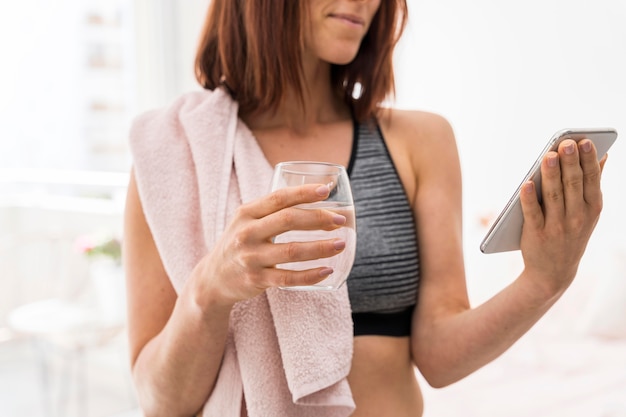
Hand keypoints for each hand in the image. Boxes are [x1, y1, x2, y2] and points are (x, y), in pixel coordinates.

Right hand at [191, 184, 346, 305]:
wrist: (212, 279)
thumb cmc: (240, 244)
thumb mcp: (247, 222)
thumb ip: (272, 211)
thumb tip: (316, 199)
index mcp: (246, 213)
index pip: (278, 198)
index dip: (304, 192)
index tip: (326, 190)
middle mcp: (247, 233)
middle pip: (288, 220)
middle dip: (318, 218)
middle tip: (341, 220)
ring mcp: (250, 258)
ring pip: (292, 250)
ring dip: (320, 247)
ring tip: (341, 244)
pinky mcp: (256, 280)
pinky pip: (288, 278)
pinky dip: (310, 275)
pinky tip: (327, 270)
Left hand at [519, 139, 606, 293]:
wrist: (553, 272)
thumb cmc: (571, 233)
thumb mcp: (588, 212)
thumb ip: (592, 184)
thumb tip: (603, 155)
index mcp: (591, 208)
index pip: (591, 179)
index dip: (588, 159)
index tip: (584, 140)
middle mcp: (577, 217)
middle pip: (572, 184)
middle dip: (569, 162)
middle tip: (565, 142)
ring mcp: (557, 227)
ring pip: (553, 195)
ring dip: (550, 174)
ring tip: (548, 155)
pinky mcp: (536, 234)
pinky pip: (532, 213)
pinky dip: (529, 198)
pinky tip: (526, 183)